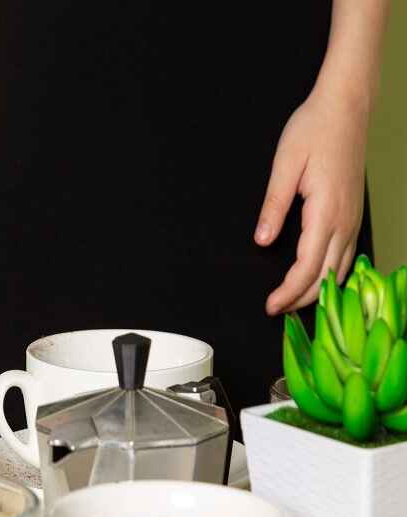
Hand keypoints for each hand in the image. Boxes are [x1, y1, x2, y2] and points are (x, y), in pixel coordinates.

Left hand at [254, 88, 368, 314]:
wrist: (346, 106)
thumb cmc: (314, 130)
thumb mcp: (284, 166)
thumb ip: (273, 207)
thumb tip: (262, 240)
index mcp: (325, 212)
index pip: (306, 267)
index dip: (288, 292)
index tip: (270, 306)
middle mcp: (344, 220)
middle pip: (325, 276)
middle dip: (300, 299)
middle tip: (275, 311)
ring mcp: (353, 218)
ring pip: (339, 269)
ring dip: (317, 291)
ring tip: (292, 303)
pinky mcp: (354, 213)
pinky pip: (348, 255)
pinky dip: (332, 274)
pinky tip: (319, 281)